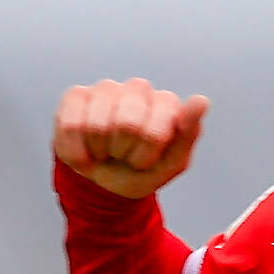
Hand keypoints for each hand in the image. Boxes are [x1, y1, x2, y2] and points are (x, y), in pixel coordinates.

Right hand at [54, 78, 206, 200]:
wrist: (105, 185)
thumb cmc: (142, 170)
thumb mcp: (171, 163)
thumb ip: (188, 132)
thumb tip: (201, 100)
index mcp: (166, 104)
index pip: (155, 131)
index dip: (145, 155)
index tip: (145, 161)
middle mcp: (138, 89)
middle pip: (126, 125)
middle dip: (124, 153)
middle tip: (125, 156)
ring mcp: (107, 89)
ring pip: (97, 125)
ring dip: (100, 152)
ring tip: (107, 152)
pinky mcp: (76, 96)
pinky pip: (71, 125)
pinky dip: (77, 151)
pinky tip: (86, 152)